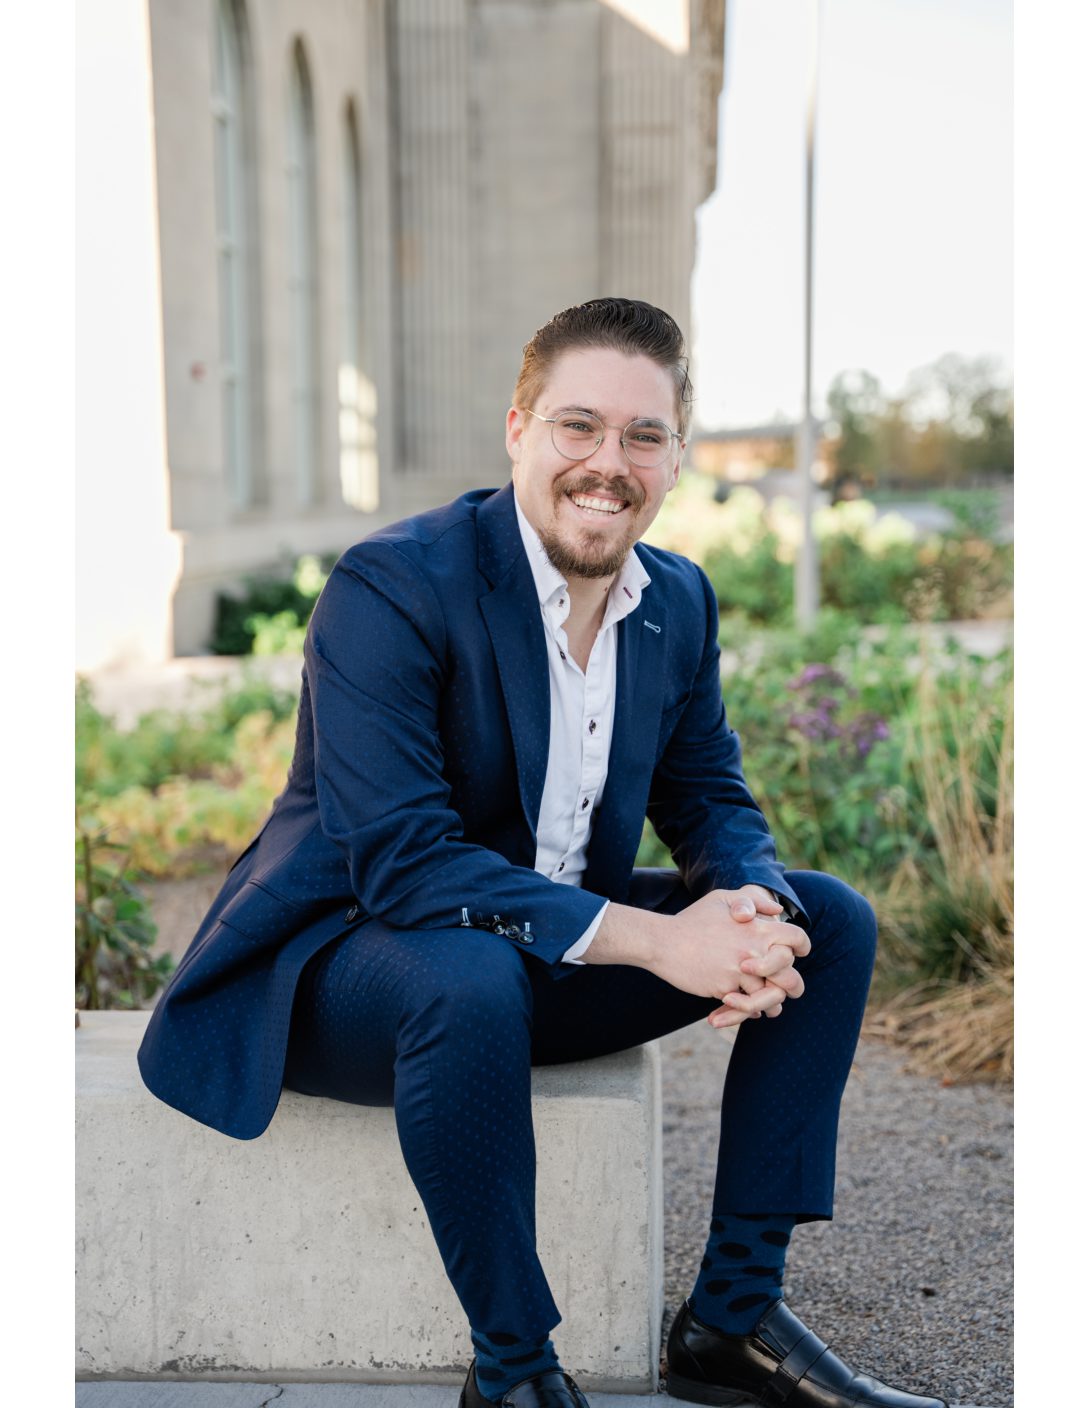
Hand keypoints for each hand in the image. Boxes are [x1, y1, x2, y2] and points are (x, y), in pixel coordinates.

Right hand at [644, 889, 809, 1023]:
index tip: (799, 954)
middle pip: (790, 976)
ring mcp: (739, 971)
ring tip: (769, 1010)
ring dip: (769, 1005)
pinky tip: (742, 1008)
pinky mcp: (724, 989)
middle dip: (791, 986)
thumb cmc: (693, 920)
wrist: (662, 941)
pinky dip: (746, 1010)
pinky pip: (745, 1006)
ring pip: (768, 996)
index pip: (796, 939)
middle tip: (788, 990)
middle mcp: (753, 950)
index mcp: (756, 928)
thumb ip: (752, 901)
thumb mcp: (722, 899)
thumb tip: (778, 912)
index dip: (802, 947)